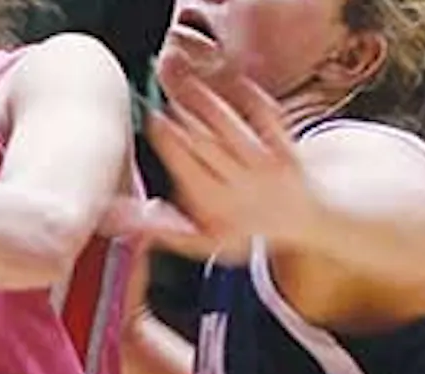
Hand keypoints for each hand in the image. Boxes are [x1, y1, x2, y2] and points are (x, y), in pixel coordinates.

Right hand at [105, 71, 314, 262]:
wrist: (303, 220)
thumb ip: (163, 230)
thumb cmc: (244, 229)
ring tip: (187, 85)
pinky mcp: (286, 145)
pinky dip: (249, 97)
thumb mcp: (202, 241)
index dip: (170, 142)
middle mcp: (241, 185)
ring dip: (206, 103)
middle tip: (164, 94)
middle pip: (206, 145)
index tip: (154, 120)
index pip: (187, 168)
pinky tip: (230, 82)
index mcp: (216, 207)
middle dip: (183, 117)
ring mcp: (266, 165)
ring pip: (230, 128)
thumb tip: (120, 217)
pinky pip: (267, 117)